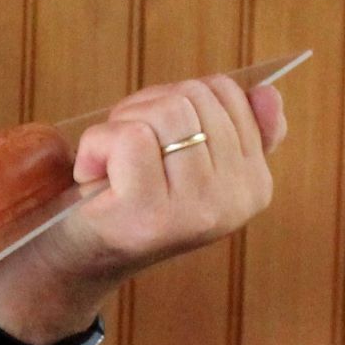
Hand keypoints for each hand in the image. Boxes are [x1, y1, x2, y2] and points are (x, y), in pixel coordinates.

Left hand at [0, 76, 286, 343]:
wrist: (77, 253)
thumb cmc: (125, 194)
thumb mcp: (182, 159)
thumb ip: (231, 129)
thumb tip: (268, 92)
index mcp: (254, 183)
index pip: (227, 94)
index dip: (174, 97)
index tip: (153, 135)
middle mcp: (236, 201)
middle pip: (193, 97)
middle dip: (145, 108)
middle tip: (122, 149)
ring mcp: (198, 210)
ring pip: (166, 113)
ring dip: (120, 124)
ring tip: (110, 160)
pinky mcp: (151, 213)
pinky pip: (131, 137)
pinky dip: (96, 143)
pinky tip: (91, 173)